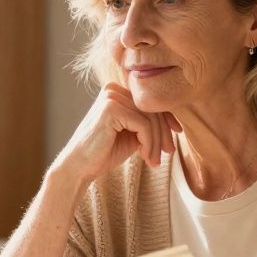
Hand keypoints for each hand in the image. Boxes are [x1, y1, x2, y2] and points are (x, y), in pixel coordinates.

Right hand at [52, 82, 180, 184]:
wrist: (80, 167)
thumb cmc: (104, 152)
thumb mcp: (132, 134)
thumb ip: (148, 123)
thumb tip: (175, 123)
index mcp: (117, 92)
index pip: (150, 102)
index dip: (167, 119)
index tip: (176, 136)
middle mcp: (113, 89)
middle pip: (152, 109)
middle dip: (163, 134)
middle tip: (168, 153)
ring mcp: (111, 97)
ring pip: (150, 118)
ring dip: (156, 143)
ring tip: (154, 161)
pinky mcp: (111, 108)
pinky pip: (143, 125)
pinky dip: (148, 143)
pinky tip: (144, 157)